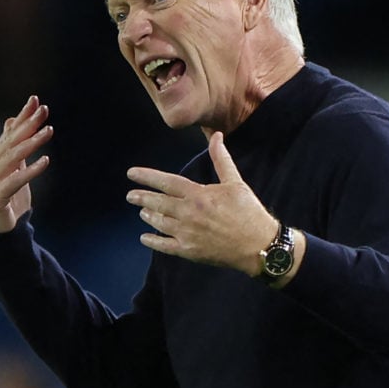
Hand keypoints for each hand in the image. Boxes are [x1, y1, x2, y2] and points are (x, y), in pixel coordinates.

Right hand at [0, 95, 53, 232]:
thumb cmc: (7, 197)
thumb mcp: (13, 168)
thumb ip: (13, 146)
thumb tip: (12, 121)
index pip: (10, 132)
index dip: (23, 116)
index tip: (36, 99)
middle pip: (11, 141)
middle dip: (28, 123)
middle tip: (44, 109)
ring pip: (12, 157)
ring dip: (31, 142)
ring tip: (49, 131)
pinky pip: (15, 181)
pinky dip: (30, 170)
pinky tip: (46, 161)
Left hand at [125, 131, 277, 275]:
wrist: (258, 245)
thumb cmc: (248, 212)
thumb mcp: (236, 182)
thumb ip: (221, 159)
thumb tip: (217, 136)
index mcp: (198, 195)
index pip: (166, 182)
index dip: (146, 177)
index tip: (131, 174)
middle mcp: (188, 213)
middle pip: (157, 203)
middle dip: (141, 197)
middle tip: (130, 195)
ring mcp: (187, 233)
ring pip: (159, 222)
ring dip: (148, 215)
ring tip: (142, 211)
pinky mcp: (189, 251)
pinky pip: (164, 245)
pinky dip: (152, 241)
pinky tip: (145, 237)